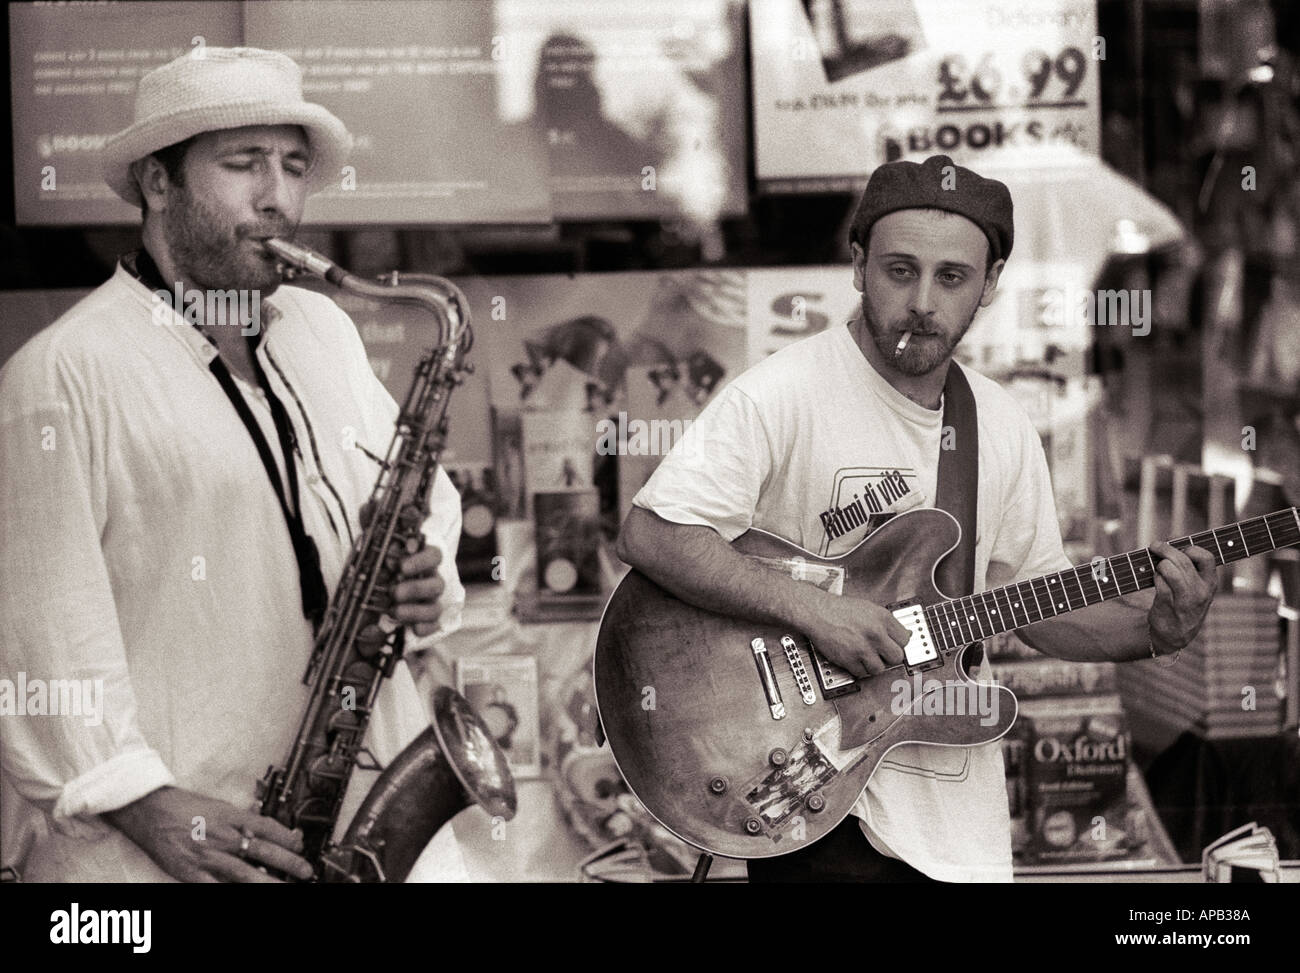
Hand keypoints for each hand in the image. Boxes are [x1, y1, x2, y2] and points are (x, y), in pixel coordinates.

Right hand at [102, 786, 313, 882]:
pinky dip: (230, 892)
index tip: (300, 845)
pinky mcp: (191, 873)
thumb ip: (242, 819)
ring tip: (285, 888)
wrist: (149, 811)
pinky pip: (216, 888)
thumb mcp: (219, 806)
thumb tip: (264, 828)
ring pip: (245, 873)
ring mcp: (208, 856)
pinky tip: (244, 894)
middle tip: (306, 871)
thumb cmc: (184, 808)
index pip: (267, 827)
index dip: (288, 837)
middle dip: (289, 862)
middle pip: (263, 850)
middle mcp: (223, 836)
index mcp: (231, 817)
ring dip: (268, 882)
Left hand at [359, 500, 446, 636]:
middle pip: (437, 583)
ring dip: (416, 610)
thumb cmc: (384, 558)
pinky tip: (411, 630)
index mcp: (423, 557)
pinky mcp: (427, 620)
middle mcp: (431, 578)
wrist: (383, 584)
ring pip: (435, 606)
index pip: (434, 555)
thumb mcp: (375, 539)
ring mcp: (431, 600)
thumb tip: (371, 505)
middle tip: (393, 592)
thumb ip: (374, 521)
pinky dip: (425, 628)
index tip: (400, 566)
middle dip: (416, 588)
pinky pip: (434, 626)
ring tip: (394, 611)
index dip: (420, 561)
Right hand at [802, 594, 910, 677]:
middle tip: (881, 653)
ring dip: (873, 665)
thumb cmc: (839, 609)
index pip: (905, 639)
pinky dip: (858, 669)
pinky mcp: (850, 659)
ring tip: (865, 657)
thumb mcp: (868, 608)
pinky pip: (862, 673)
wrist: (817, 612)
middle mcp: (876, 633)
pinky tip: (854, 659)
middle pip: (897, 657)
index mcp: (883, 618)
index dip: (898, 644)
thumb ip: (886, 622)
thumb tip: (900, 634)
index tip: (894, 646)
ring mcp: (863, 648)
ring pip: (880, 669)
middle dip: (888, 657)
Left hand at [1147, 541, 1217, 651]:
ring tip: (1158, 569)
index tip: (1178, 545)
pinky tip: (1156, 580)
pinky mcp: (1168, 604)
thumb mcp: (1194, 586)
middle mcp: (1201, 591)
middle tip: (1155, 546)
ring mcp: (1185, 599)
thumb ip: (1188, 564)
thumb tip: (1171, 536)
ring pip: (1169, 569)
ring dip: (1159, 565)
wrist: (1175, 635)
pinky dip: (1155, 577)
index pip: (1206, 557)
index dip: (1190, 548)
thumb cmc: (1183, 602)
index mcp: (1210, 583)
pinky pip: (1159, 582)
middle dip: (1165, 549)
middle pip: (1182, 560)